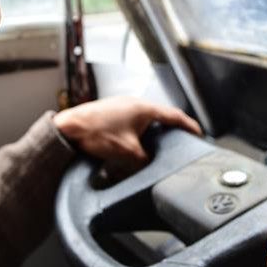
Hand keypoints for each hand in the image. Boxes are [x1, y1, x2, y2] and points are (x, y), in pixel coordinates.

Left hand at [52, 96, 201, 165]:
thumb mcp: (128, 153)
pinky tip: (132, 143)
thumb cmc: (94, 136)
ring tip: (156, 145)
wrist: (66, 130)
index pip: (175, 116)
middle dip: (170, 130)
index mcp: (144, 109)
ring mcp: (120, 105)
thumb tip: (149, 164)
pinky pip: (131, 120)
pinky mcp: (110, 111)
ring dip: (151, 132)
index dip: (190, 126)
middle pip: (160, 117)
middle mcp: (134, 103)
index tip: (199, 133)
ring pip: (144, 119)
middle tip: (180, 140)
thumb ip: (145, 160)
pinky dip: (137, 131)